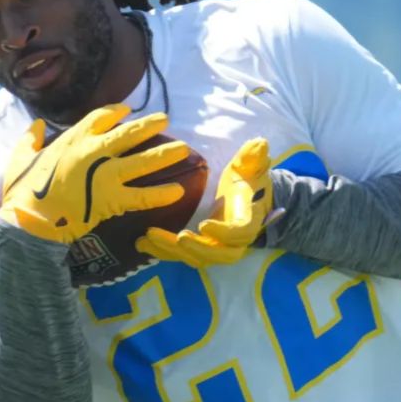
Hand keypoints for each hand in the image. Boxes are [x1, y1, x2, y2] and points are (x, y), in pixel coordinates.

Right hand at [0, 104, 189, 243]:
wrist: (30, 220)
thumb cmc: (22, 190)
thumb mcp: (20, 158)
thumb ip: (29, 140)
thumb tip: (36, 126)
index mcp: (73, 139)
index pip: (100, 117)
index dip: (116, 112)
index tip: (127, 111)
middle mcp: (94, 152)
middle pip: (128, 133)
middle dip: (149, 125)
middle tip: (165, 120)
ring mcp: (106, 175)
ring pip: (142, 161)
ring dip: (165, 154)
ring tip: (184, 149)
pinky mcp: (112, 199)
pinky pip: (142, 195)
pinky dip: (161, 194)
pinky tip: (178, 191)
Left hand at [136, 137, 279, 267]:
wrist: (246, 199)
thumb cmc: (247, 181)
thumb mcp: (251, 167)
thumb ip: (254, 157)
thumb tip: (259, 143)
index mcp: (246, 221)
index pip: (238, 233)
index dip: (223, 232)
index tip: (204, 225)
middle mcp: (233, 241)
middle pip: (217, 254)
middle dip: (196, 248)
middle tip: (178, 238)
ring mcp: (215, 248)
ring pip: (195, 258)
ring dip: (171, 250)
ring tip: (149, 237)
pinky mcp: (198, 249)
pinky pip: (180, 256)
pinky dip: (161, 252)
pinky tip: (141, 243)